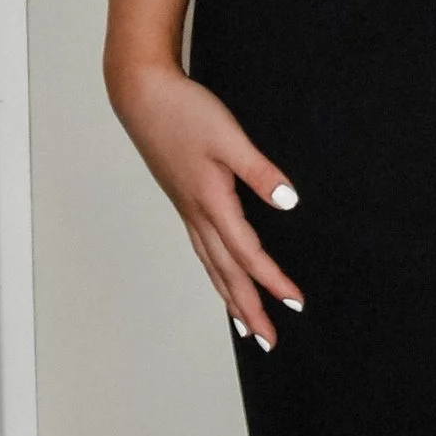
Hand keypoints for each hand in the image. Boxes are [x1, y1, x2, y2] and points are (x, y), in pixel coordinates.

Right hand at [109, 58, 303, 348]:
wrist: (140, 94)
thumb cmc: (183, 112)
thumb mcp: (228, 137)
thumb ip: (259, 171)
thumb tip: (288, 203)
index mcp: (211, 202)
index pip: (248, 254)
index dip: (273, 281)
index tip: (295, 304)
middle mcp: (196, 214)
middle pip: (225, 273)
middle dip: (248, 309)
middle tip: (267, 341)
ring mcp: (186, 209)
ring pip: (210, 265)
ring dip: (229, 296)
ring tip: (244, 325)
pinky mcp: (182, 199)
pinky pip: (201, 248)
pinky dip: (214, 270)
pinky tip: (219, 273)